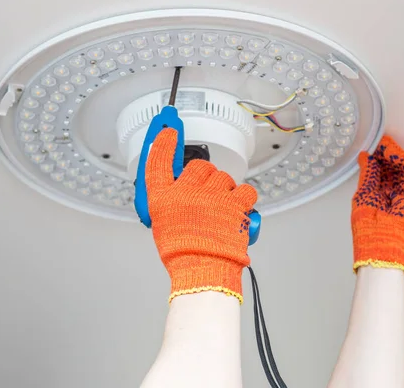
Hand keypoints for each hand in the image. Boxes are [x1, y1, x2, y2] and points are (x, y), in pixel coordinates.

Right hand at [146, 128, 257, 302]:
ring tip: (222, 211)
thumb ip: (171, 204)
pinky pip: (245, 190)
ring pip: (223, 178)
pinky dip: (244, 199)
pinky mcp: (235, 203)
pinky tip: (238, 210)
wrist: (203, 271)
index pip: (158, 162)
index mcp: (164, 199)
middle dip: (205, 178)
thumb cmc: (183, 254)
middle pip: (199, 168)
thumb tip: (182, 192)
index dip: (163, 144)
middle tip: (207, 196)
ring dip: (224, 190)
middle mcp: (186, 193)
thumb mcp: (163, 226)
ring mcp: (212, 196)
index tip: (168, 131)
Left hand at [352, 136, 403, 273]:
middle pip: (398, 170)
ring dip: (398, 156)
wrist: (377, 237)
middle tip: (381, 143)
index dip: (381, 160)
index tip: (374, 148)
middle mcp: (398, 195)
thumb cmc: (368, 223)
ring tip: (387, 146)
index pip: (385, 174)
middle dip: (389, 155)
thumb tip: (366, 157)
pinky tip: (395, 154)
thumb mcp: (364, 192)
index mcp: (384, 197)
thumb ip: (368, 174)